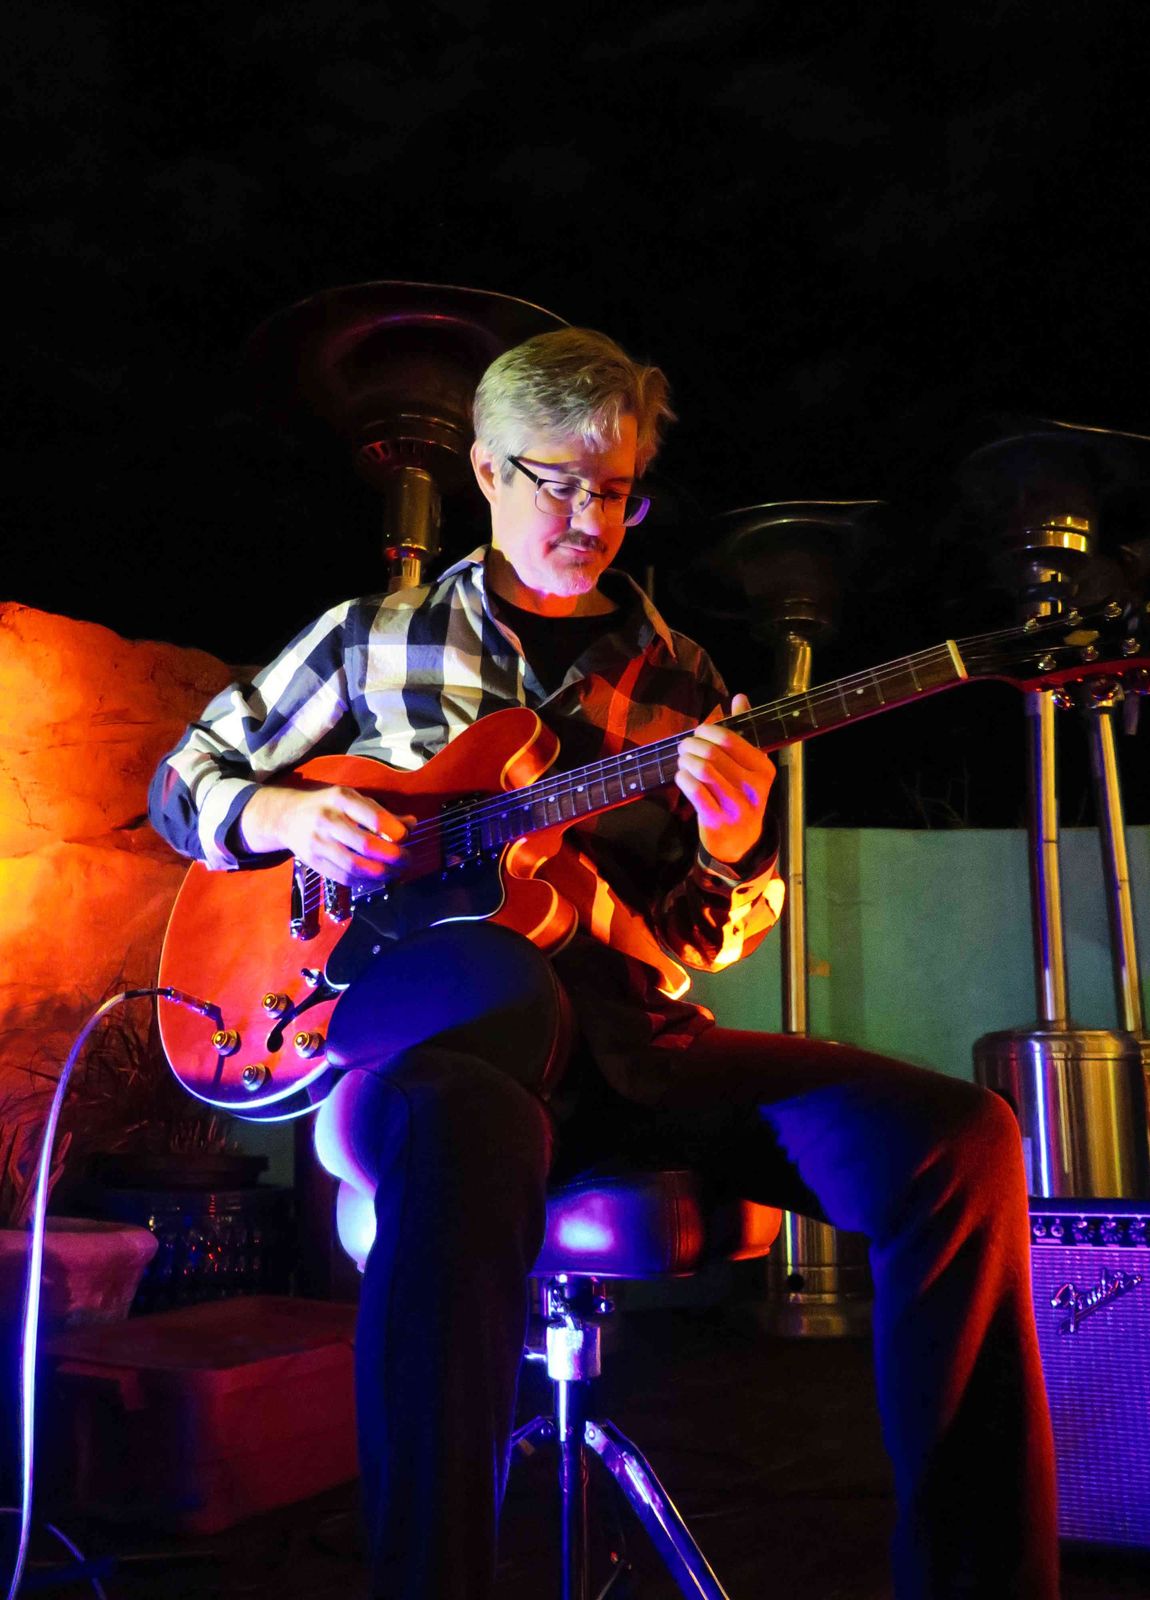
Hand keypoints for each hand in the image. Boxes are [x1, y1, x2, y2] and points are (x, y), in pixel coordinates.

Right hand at [238, 783, 414, 886]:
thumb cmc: (327, 806)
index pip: (374, 818)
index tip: (405, 838)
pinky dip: (365, 881)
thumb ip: (381, 812)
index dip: (395, 832)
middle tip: (406, 859)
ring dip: (382, 873)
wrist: (286, 816)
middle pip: (367, 845)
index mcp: (341, 799)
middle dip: (393, 856)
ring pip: (355, 866)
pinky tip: (377, 878)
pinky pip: (344, 877)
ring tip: (395, 871)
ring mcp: (319, 843)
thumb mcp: (352, 799)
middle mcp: (328, 820)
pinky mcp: (314, 862)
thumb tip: (411, 824)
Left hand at [675, 693, 775, 867]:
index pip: (731, 739)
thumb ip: (745, 731)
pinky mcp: (717, 820)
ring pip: (702, 770)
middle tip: (684, 745)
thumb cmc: (742, 795)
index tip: (699, 732)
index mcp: (764, 769)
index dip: (708, 730)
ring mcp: (735, 806)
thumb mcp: (750, 766)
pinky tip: (682, 775)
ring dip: (685, 760)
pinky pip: (694, 791)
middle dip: (692, 744)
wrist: (742, 841)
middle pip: (713, 753)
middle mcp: (753, 787)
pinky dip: (683, 778)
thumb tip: (740, 697)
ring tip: (682, 758)